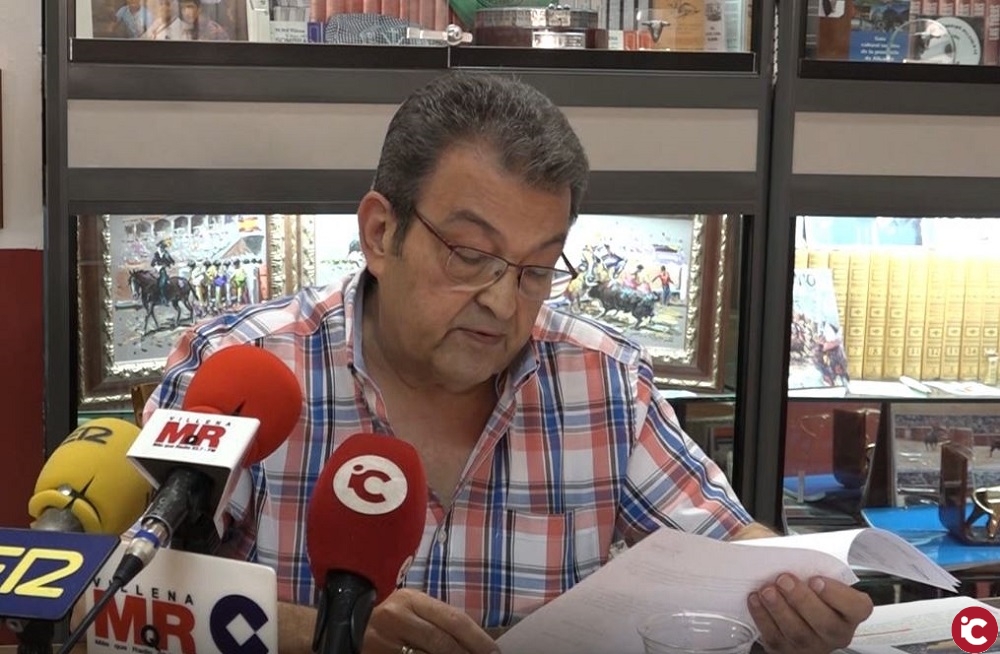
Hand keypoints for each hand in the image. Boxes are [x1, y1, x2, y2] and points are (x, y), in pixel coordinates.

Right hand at [362, 588, 498, 653]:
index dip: (477, 639)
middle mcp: (397, 616)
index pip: (453, 620)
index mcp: (411, 599)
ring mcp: (384, 641)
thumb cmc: (390, 619)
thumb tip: (477, 642)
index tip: (495, 653)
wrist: (346, 627)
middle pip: (443, 643)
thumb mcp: (412, 611)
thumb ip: (439, 621)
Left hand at [747, 574, 872, 653]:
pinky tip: (756, 600)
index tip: (816, 579)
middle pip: (826, 624)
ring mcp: (813, 645)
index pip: (857, 607)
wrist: (785, 597)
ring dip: (780, 610)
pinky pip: (776, 638)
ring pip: (799, 634)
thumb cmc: (804, 581)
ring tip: (767, 590)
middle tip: (784, 579)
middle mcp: (836, 632)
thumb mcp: (812, 568)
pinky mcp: (788, 650)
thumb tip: (785, 549)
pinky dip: (763, 618)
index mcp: (850, 611)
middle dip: (802, 600)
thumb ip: (809, 562)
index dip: (837, 595)